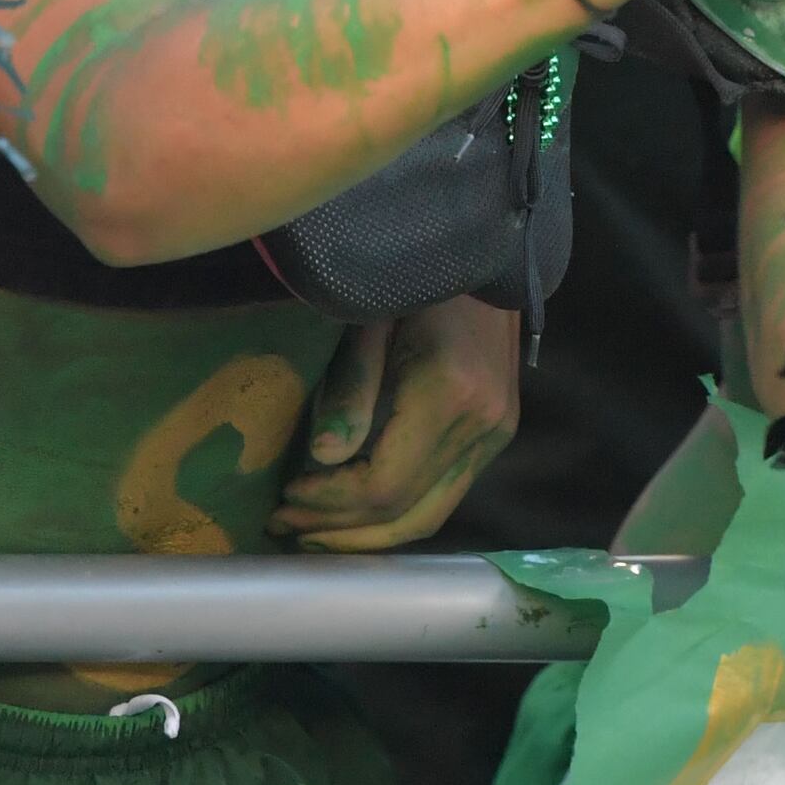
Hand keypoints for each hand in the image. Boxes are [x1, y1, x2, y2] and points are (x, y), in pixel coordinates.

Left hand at [268, 297, 520, 550]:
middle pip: (407, 514)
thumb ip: (351, 389)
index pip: (384, 485)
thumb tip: (323, 457)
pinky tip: (358, 509)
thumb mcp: (371, 320)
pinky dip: (399, 513)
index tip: (286, 495)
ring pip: (430, 516)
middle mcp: (482, 425)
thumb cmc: (418, 277)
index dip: (330, 502)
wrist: (488, 250)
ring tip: (315, 530)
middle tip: (287, 526)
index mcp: (449, 394)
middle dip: (342, 530)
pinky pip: (445, 495)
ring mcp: (497, 433)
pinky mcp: (498, 433)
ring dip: (369, 534)